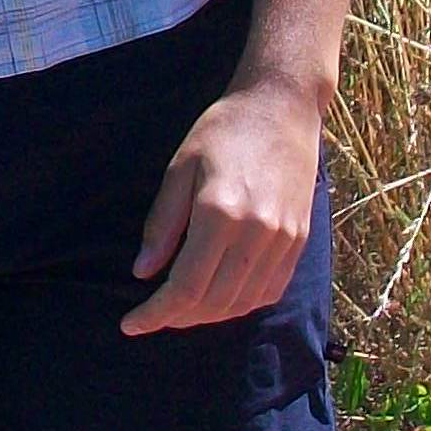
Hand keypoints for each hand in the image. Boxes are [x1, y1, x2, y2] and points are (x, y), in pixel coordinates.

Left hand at [122, 84, 322, 336]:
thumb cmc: (224, 130)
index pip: (184, 287)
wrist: (283, 106)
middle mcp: (256, 233)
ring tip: (181, 311)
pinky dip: (241, 304)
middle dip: (177, 318)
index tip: (131, 324)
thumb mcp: (179, 168)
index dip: (155, 313)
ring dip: (208, 316)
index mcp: (220, 213)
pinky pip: (270, 291)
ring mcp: (284, 239)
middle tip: (152, 316)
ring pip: (242, 303)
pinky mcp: (300, 239)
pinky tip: (219, 298)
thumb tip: (143, 272)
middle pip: (213, 302)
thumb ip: (162, 224)